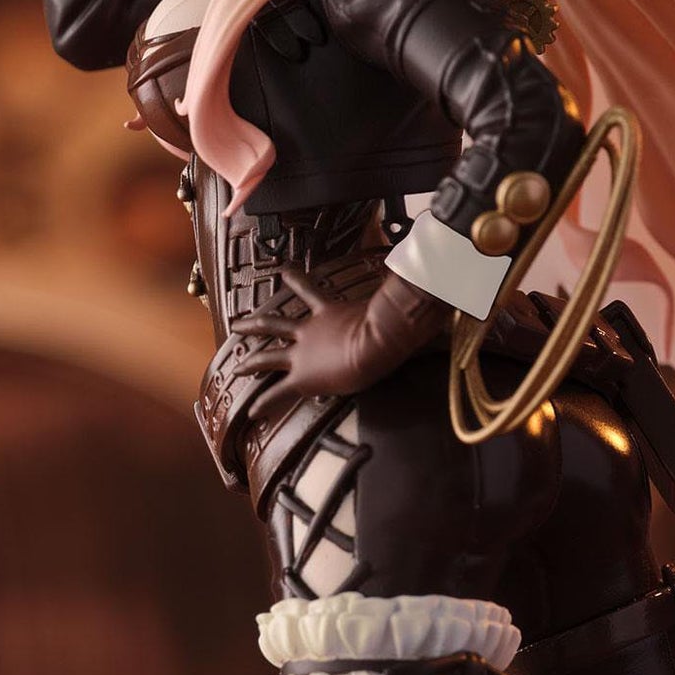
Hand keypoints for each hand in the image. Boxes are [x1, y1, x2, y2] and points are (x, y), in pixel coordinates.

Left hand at [232, 268, 450, 399]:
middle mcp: (310, 330)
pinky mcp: (304, 378)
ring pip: (267, 355)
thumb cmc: (392, 320)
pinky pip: (277, 393)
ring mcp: (303, 354)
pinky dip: (264, 403)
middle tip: (238, 322)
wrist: (379, 342)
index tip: (284, 271)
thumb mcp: (397, 294)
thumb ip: (410, 279)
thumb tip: (439, 260)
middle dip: (256, 322)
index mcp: (329, 311)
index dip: (295, 280)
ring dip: (250, 360)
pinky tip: (251, 413)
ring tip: (235, 364)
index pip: (310, 290)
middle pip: (276, 323)